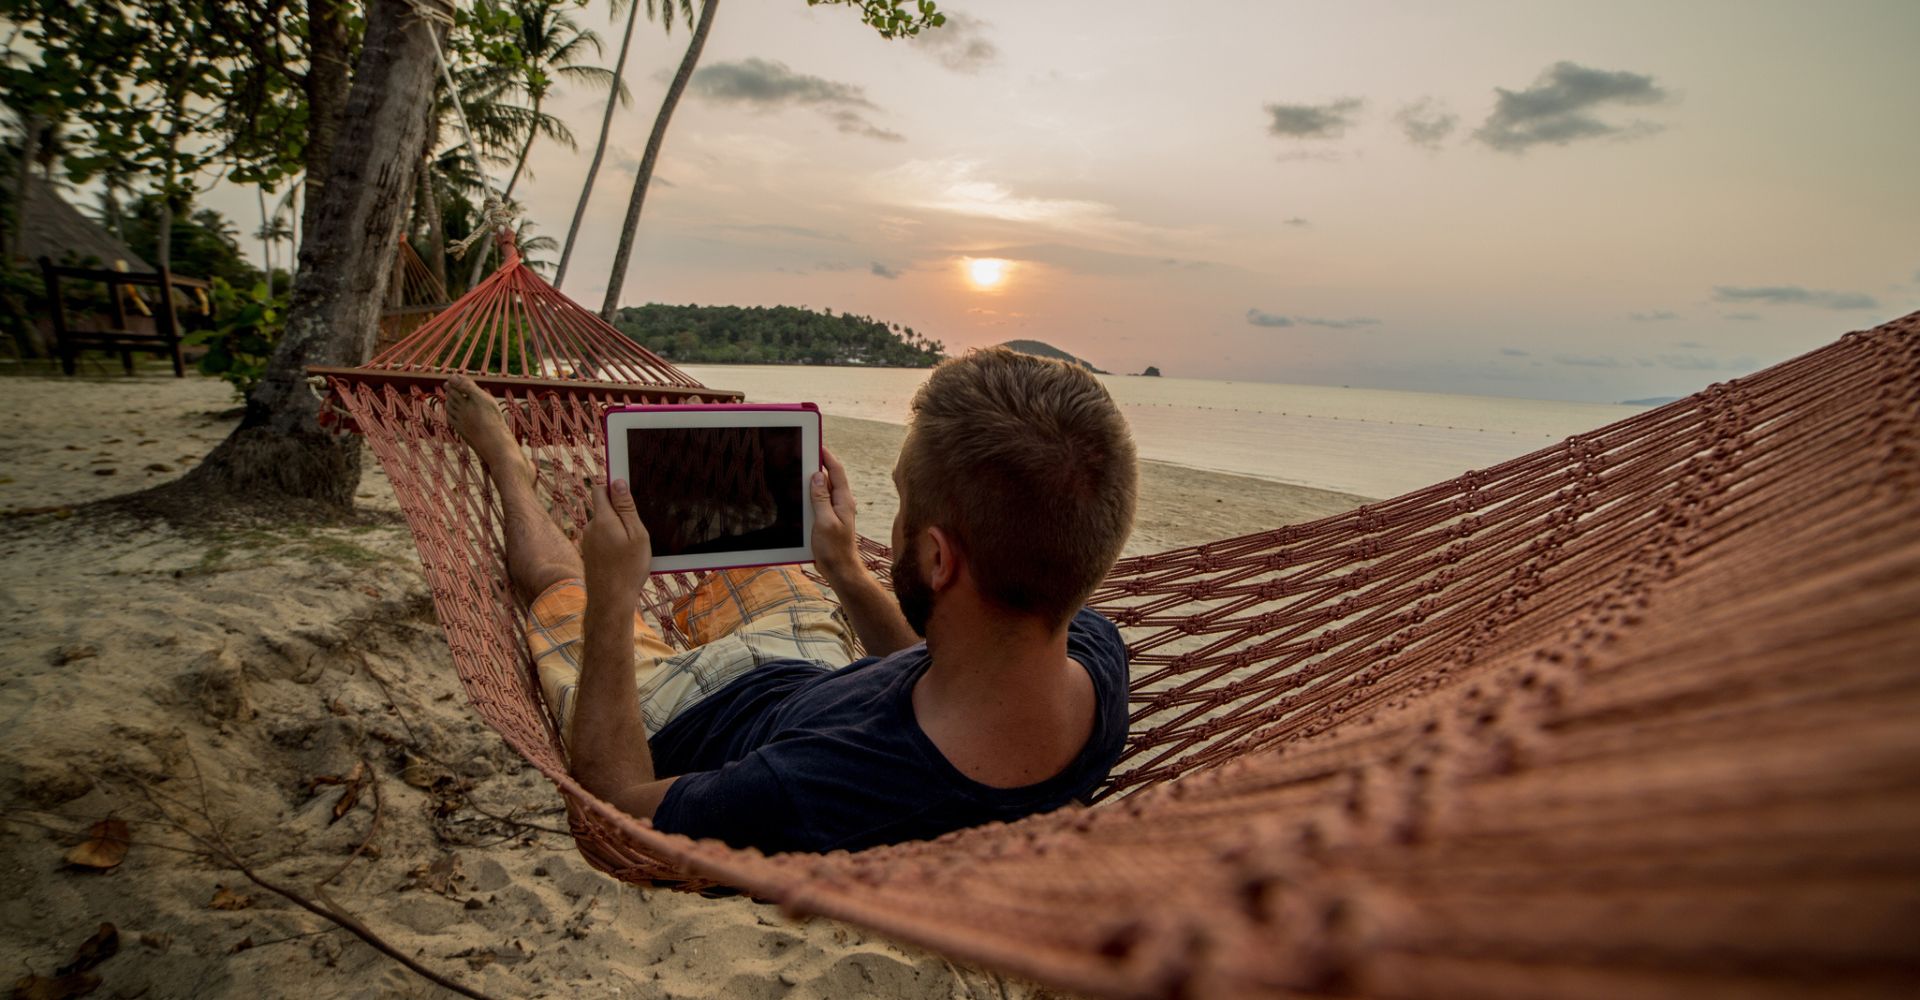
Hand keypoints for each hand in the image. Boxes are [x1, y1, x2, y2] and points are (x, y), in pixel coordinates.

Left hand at [582, 478, 650, 598]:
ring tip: (632, 550)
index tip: (628, 496)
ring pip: (604, 525)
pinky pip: (602, 540)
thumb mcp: (637, 535)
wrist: (610, 601)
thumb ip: (626, 508)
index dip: (614, 488)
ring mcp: (587, 541)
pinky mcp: (589, 553)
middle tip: (637, 531)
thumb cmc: (628, 569)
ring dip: (617, 531)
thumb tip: (617, 482)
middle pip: (604, 508)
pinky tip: (623, 559)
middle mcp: (590, 527)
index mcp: (602, 519)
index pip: (601, 489)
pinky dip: (613, 544)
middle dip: (620, 513)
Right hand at [810, 447, 859, 580]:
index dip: (827, 457)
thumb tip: (817, 475)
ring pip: (823, 490)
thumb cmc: (834, 549)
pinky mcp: (828, 520)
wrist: (840, 571)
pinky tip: (800, 496)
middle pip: (830, 478)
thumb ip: (821, 498)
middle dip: (818, 465)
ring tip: (798, 471)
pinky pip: (819, 502)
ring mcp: (835, 512)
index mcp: (844, 501)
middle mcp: (841, 503)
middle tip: (803, 455)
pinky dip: (810, 495)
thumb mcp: (824, 521)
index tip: (817, 445)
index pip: (836, 471)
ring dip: (812, 481)